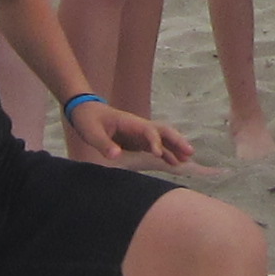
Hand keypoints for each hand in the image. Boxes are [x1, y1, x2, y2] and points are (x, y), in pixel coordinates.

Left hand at [69, 101, 194, 168]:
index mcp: (130, 122)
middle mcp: (139, 127)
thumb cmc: (88, 120)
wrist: (86, 111)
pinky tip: (174, 164)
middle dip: (177, 141)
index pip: (148, 130)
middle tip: (189, 153)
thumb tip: (116, 156)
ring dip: (175, 147)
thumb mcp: (91, 132)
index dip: (155, 141)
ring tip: (188, 161)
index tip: (158, 154)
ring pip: (163, 138)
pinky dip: (167, 154)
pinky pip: (156, 147)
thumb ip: (103, 144)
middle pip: (163, 131)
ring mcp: (140, 134)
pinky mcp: (138, 141)